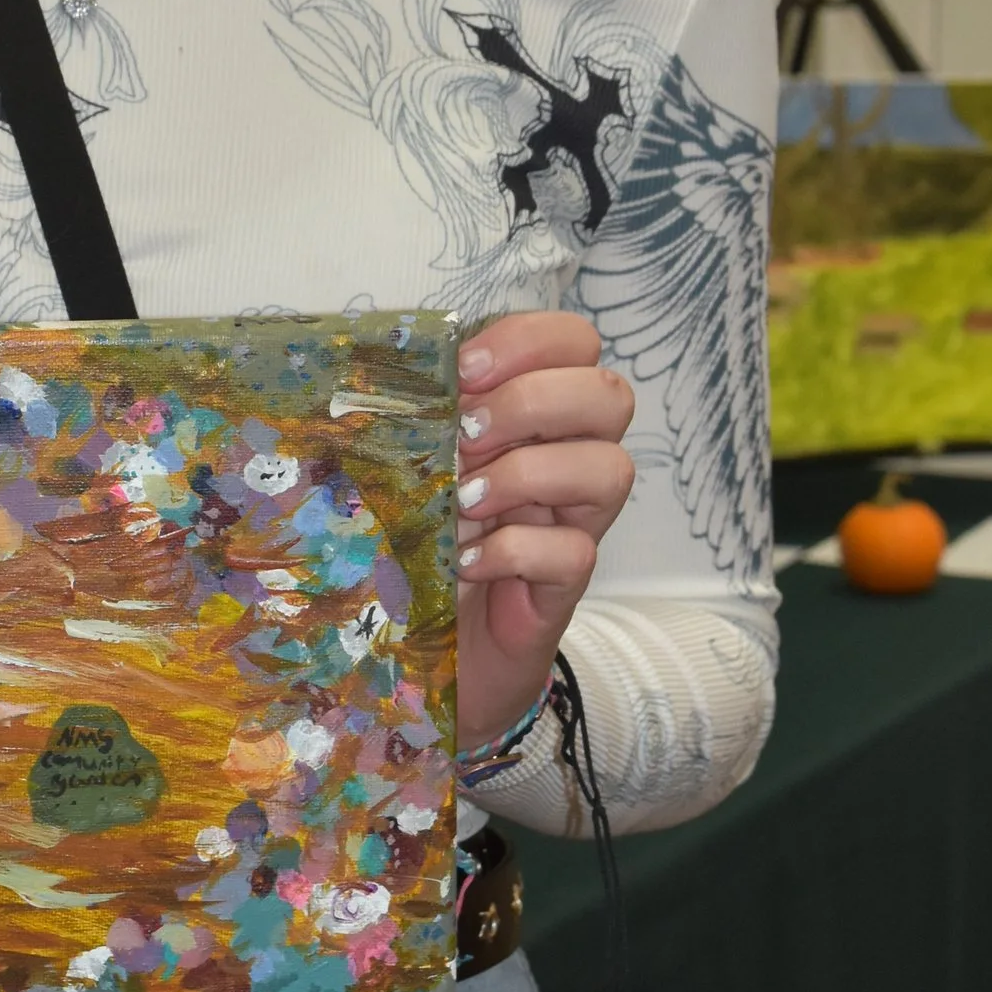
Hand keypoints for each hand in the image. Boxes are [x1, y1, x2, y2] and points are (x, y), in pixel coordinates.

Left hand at [452, 310, 633, 753]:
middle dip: (533, 403)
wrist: (430, 650)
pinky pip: (575, 552)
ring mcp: (575, 522)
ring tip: (465, 502)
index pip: (575, 343)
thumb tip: (381, 378)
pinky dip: (516, 549)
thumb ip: (417, 420)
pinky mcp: (565, 584)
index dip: (529, 342)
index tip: (465, 371)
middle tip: (467, 437)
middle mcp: (570, 459)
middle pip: (610, 396)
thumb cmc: (421, 542)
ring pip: (610, 469)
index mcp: (535, 414)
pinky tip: (468, 561)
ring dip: (528, 474)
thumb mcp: (413, 466)